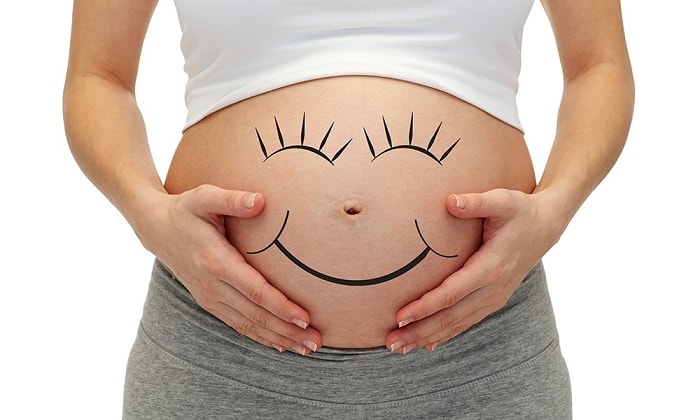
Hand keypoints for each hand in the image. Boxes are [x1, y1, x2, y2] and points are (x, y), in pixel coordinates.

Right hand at [134, 184, 321, 354]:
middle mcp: (212, 285)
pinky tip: (280, 345)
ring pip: (248, 325)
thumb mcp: (204, 197)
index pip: (254, 291)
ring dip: (278, 339)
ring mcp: (209, 297)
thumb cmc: (186, 209)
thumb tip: (260, 201)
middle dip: (288, 331)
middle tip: (316, 342)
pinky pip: (238, 325)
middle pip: (256, 315)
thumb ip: (232, 199)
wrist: (156, 228)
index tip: (305, 318)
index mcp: (216, 262)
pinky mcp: (209, 302)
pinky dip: (260, 337)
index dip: (281, 307)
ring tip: (306, 349)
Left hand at [385, 188, 564, 353]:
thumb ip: (476, 202)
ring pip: (457, 324)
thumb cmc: (521, 211)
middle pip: (450, 317)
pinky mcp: (493, 299)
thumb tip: (450, 201)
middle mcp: (493, 289)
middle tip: (390, 343)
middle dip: (419, 331)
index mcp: (491, 267)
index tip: (400, 316)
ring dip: (427, 338)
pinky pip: (466, 322)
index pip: (452, 293)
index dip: (425, 307)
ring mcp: (494, 297)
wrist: (547, 226)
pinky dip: (445, 335)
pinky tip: (427, 345)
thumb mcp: (503, 200)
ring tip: (399, 348)